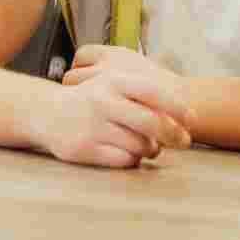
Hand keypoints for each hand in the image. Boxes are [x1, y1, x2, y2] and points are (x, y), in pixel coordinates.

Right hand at [44, 45, 195, 167]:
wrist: (47, 112)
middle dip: (175, 135)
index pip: (154, 92)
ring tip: (149, 146)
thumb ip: (145, 94)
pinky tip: (127, 152)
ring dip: (151, 149)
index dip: (178, 107)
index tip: (192, 119)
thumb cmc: (93, 99)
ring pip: (141, 145)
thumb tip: (186, 117)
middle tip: (184, 141)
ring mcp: (92, 125)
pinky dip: (132, 159)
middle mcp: (102, 100)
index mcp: (113, 80)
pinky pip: (124, 160)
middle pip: (153, 123)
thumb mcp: (114, 84)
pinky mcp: (84, 148)